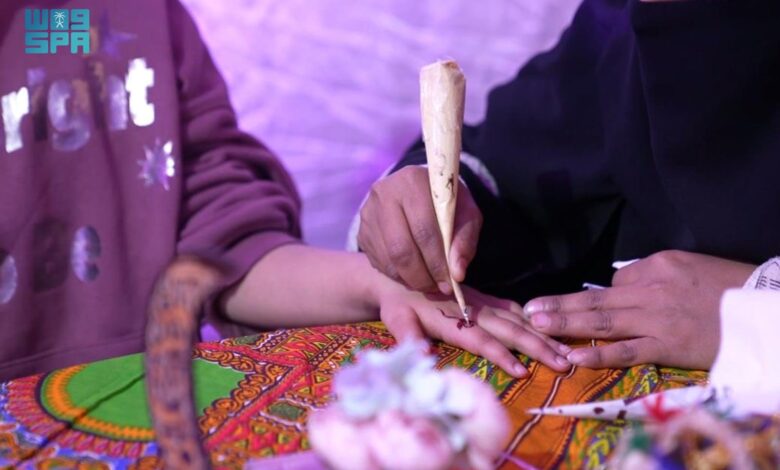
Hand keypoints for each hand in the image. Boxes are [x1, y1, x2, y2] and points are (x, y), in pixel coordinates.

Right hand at [358, 166, 481, 293]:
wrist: (419, 194)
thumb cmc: (447, 206)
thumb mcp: (466, 215)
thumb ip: (465, 241)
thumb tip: (457, 273)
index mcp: (413, 181)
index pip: (424, 229)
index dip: (437, 261)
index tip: (450, 282)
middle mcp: (385, 193)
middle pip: (401, 247)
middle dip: (422, 275)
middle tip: (438, 288)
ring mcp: (369, 212)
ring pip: (388, 258)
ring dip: (410, 279)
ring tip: (428, 284)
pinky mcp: (362, 230)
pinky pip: (378, 262)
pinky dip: (397, 276)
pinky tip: (412, 275)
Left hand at [377, 282, 571, 377]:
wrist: (397, 272)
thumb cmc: (396, 302)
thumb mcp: (395, 318)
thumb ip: (407, 335)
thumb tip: (422, 353)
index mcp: (452, 319)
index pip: (481, 340)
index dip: (501, 355)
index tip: (523, 371)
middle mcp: (472, 309)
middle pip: (510, 329)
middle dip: (538, 346)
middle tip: (564, 363)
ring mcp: (480, 302)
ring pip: (517, 319)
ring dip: (542, 334)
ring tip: (566, 350)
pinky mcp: (482, 298)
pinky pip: (511, 308)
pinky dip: (531, 319)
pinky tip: (546, 328)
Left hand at [524, 250, 755, 369]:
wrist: (762, 308)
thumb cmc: (729, 287)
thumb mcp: (689, 266)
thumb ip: (652, 275)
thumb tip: (621, 286)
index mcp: (656, 266)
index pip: (615, 283)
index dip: (594, 297)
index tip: (573, 306)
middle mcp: (649, 289)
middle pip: (595, 298)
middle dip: (558, 305)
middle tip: (527, 308)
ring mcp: (655, 318)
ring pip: (601, 321)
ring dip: (565, 323)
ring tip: (536, 323)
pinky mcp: (666, 345)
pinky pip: (626, 351)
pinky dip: (599, 354)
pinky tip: (573, 356)